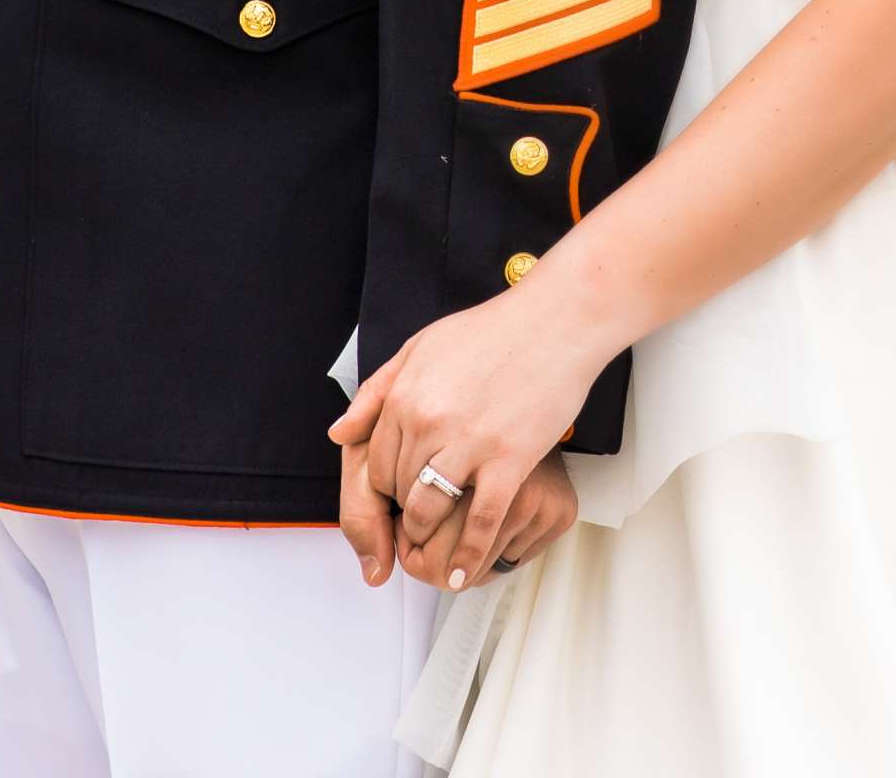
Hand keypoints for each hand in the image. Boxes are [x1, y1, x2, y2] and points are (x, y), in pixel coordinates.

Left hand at [329, 285, 603, 589]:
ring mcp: (470, 445)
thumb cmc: (494, 332)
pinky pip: (480, 522)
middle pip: (398, 489)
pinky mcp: (509, 462)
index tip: (394, 498)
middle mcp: (430, 422)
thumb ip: (377, 391)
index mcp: (406, 395)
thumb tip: (339, 432)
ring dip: (426, 534)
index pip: (374, 462)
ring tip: (431, 544)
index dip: (382, 486)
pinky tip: (461, 574)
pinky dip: (467, 555)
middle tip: (414, 524)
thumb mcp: (422, 346)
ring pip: (429, 510)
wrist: (556, 322)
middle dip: (402, 510)